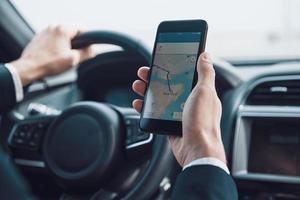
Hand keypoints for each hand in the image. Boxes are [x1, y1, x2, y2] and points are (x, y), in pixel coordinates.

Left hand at [10, 25, 94, 85]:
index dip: (88, 40)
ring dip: (66, 46)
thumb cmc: (49, 64)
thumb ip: (87, 53)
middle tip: (73, 56)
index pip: (83, 30)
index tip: (87, 49)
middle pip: (73, 33)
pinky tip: (54, 57)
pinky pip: (54, 40)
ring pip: (63, 37)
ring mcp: (45, 31)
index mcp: (63, 30)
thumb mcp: (74, 60)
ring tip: (62, 58)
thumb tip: (93, 50)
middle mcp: (53, 27)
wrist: (29, 68)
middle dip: (76, 44)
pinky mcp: (40, 37)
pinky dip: (57, 47)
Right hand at [132, 52, 225, 166]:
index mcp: (199, 92)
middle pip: (167, 85)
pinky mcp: (170, 124)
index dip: (170, 66)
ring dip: (146, 91)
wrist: (197, 149)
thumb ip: (205, 73)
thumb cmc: (203, 121)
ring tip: (137, 86)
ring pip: (159, 98)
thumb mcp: (205, 92)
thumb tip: (205, 55)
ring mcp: (178, 113)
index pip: (183, 74)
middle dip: (154, 78)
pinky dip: (145, 108)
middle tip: (143, 73)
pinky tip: (138, 104)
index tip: (160, 60)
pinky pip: (155, 113)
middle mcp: (189, 101)